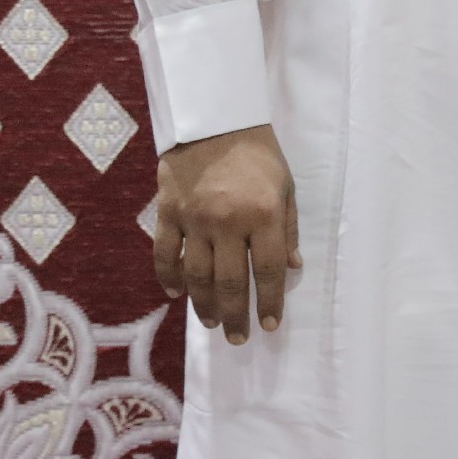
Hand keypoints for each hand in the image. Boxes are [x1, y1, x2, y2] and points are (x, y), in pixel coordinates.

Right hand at [154, 124, 299, 343]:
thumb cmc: (257, 153)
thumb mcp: (285, 186)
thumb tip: (292, 268)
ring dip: (203, 305)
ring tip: (213, 323)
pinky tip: (176, 294)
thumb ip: (288, 229)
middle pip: (229, 281)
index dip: (269, 301)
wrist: (213, 120)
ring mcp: (194, 220)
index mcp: (263, 215)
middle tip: (238, 338)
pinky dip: (169, 277)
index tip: (269, 325)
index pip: (267, 270)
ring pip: (196, 275)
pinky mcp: (168, 213)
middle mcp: (228, 222)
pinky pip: (165, 254)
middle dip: (236, 314)